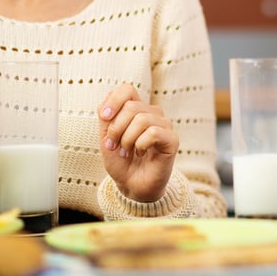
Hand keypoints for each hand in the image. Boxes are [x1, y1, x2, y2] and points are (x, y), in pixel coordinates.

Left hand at [98, 83, 178, 201]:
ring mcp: (164, 125)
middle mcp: (153, 113)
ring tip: (128, 151)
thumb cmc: (122, 162)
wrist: (132, 186)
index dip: (113, 100)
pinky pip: (153, 133)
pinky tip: (141, 153)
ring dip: (128, 139)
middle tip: (115, 146)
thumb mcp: (106, 138)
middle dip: (117, 128)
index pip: (127, 89)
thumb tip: (108, 100)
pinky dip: (140, 145)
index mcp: (137, 109)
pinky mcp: (172, 139)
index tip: (104, 117)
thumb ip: (106, 117)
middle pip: (131, 106)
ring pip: (142, 119)